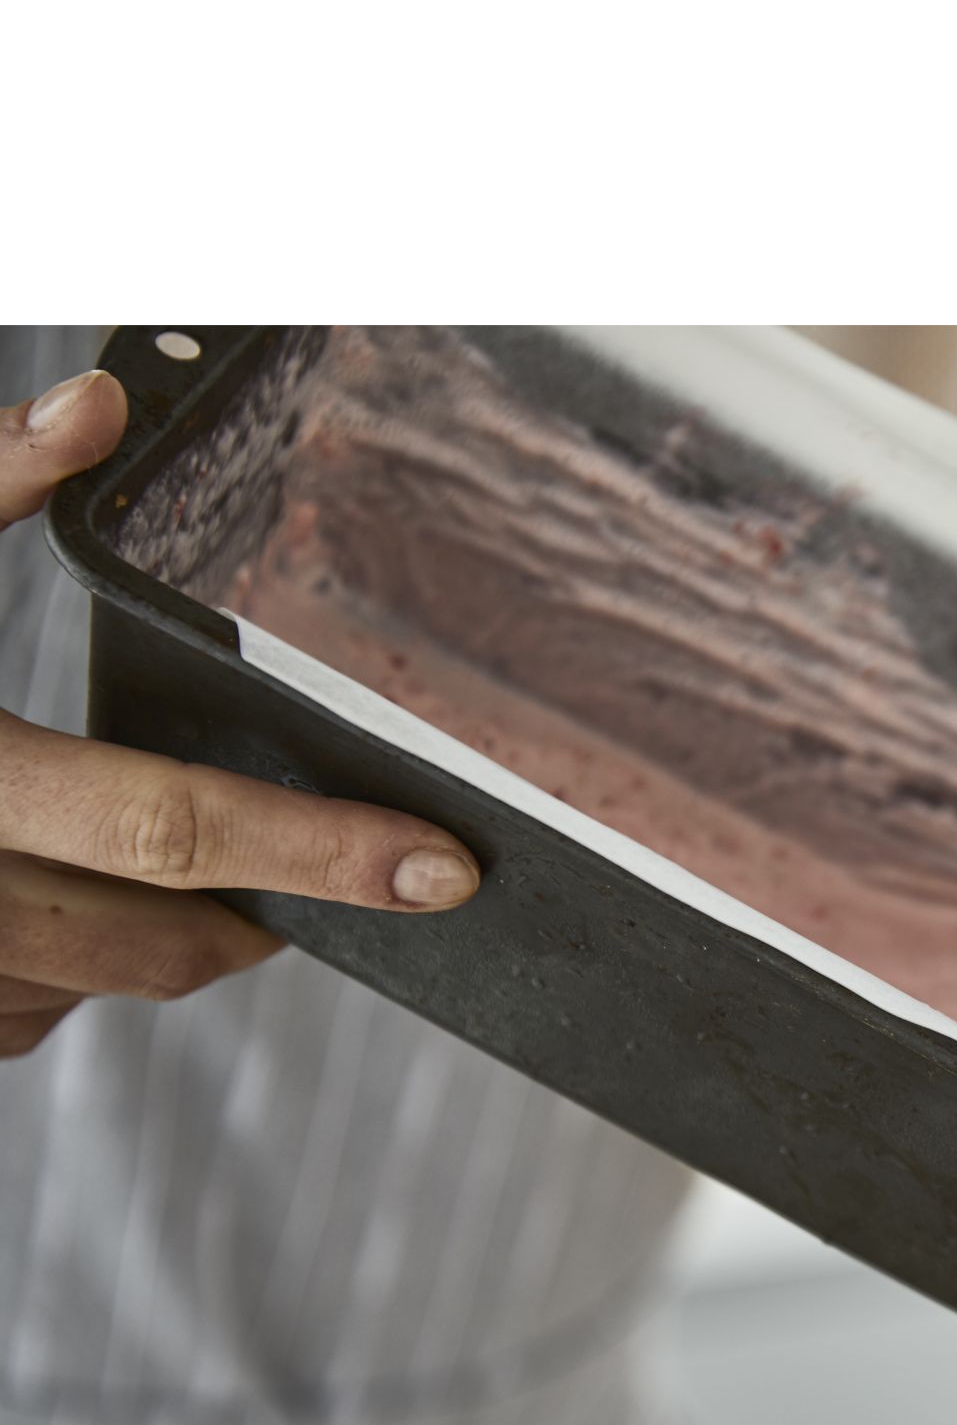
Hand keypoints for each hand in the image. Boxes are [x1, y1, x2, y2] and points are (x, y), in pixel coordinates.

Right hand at [1, 367, 479, 1057]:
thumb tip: (99, 406)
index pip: (173, 828)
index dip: (325, 856)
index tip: (445, 873)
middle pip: (163, 942)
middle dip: (260, 920)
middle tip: (330, 876)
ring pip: (92, 988)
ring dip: (146, 943)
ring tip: (150, 870)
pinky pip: (16, 1018)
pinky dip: (54, 968)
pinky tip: (38, 902)